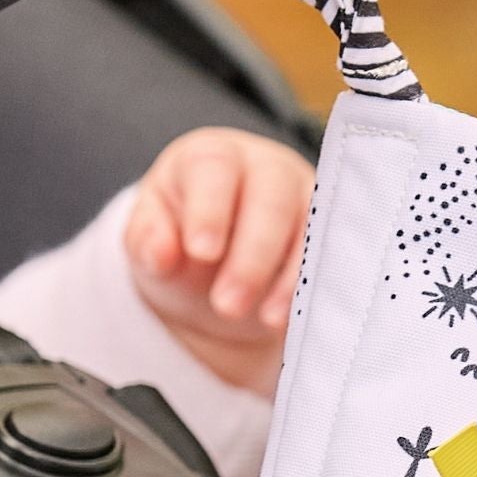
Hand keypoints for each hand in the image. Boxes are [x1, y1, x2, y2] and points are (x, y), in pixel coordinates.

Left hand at [124, 128, 314, 393]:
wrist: (216, 255)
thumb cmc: (179, 235)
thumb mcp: (150, 236)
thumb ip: (147, 239)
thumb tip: (161, 254)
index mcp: (211, 156)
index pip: (215, 169)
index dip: (210, 210)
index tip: (201, 253)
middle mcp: (265, 167)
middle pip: (271, 198)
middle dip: (252, 256)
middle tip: (227, 305)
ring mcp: (304, 197)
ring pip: (309, 227)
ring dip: (288, 277)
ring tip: (264, 319)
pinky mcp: (327, 231)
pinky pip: (328, 256)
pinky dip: (310, 287)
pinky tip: (290, 317)